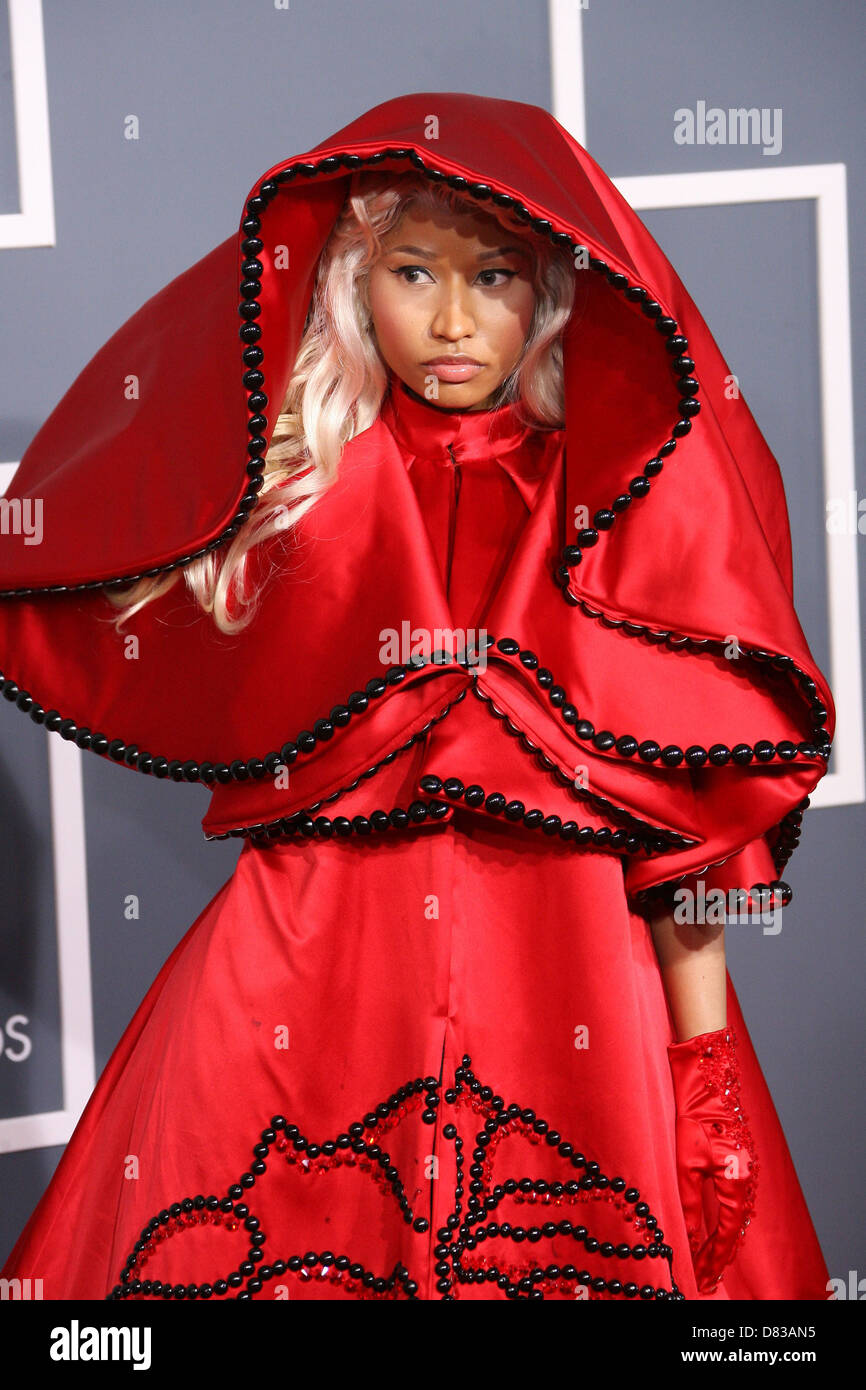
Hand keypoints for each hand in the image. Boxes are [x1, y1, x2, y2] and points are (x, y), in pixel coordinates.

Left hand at [667, 1025, 757, 1294]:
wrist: (708, 1074)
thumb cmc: (695, 1113)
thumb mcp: (685, 1162)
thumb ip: (688, 1202)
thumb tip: (686, 1235)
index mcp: (737, 1180)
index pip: (727, 1232)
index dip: (713, 1257)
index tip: (702, 1276)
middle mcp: (748, 1177)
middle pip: (736, 1228)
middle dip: (719, 1253)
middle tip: (704, 1275)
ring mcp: (747, 1167)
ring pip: (737, 1214)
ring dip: (723, 1237)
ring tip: (707, 1258)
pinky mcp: (740, 1158)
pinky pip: (736, 1198)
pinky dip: (726, 1217)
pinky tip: (714, 1224)